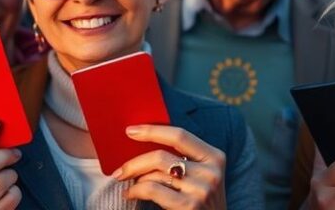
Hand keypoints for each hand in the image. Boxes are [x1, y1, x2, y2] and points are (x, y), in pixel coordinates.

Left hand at [112, 124, 226, 209]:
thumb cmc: (201, 203)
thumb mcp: (201, 176)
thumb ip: (183, 159)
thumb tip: (143, 142)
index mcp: (215, 157)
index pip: (179, 135)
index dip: (152, 131)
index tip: (130, 131)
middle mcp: (211, 172)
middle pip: (162, 156)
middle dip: (135, 162)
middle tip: (120, 169)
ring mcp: (202, 190)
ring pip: (155, 173)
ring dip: (135, 178)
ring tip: (126, 183)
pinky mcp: (190, 206)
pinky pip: (152, 189)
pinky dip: (136, 190)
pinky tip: (130, 193)